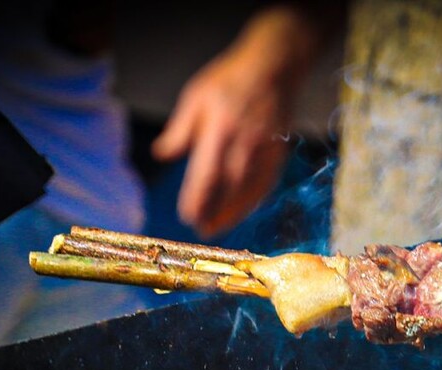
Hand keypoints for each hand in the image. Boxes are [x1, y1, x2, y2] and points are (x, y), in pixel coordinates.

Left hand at [152, 4, 331, 239]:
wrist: (273, 66)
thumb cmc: (230, 79)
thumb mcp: (196, 96)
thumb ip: (180, 129)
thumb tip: (163, 154)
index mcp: (220, 130)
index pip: (207, 173)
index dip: (198, 198)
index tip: (187, 215)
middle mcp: (245, 143)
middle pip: (229, 187)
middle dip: (215, 211)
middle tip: (202, 230)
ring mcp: (265, 149)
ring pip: (250, 189)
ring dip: (234, 212)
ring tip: (219, 226)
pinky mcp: (278, 151)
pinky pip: (266, 182)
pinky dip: (254, 200)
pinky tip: (243, 209)